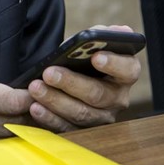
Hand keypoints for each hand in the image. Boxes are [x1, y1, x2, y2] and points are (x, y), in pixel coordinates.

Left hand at [26, 24, 141, 130]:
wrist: (74, 76)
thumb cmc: (86, 58)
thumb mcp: (93, 44)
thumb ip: (99, 36)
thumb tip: (107, 32)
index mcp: (125, 74)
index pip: (128, 70)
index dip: (114, 63)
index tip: (96, 56)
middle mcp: (118, 98)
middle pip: (98, 94)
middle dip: (71, 83)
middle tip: (49, 72)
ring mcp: (102, 117)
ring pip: (81, 113)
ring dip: (55, 100)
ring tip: (35, 87)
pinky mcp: (84, 132)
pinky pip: (67, 128)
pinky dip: (49, 118)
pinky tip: (35, 107)